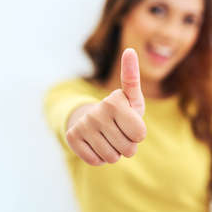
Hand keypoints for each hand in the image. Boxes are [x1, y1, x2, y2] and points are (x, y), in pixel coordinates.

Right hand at [66, 48, 146, 165]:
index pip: (140, 135)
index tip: (131, 122)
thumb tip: (130, 50)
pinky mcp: (71, 138)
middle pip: (128, 149)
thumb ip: (133, 78)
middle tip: (119, 132)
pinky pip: (96, 161)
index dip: (138, 134)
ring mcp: (82, 125)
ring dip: (114, 152)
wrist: (91, 118)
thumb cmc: (120, 110)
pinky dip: (100, 157)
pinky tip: (97, 144)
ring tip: (109, 137)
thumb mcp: (131, 97)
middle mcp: (96, 112)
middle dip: (128, 145)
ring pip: (112, 158)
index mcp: (114, 102)